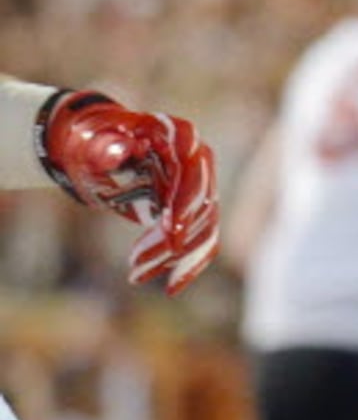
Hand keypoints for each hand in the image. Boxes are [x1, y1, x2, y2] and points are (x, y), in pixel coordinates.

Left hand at [37, 89, 220, 292]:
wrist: (97, 149)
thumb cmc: (93, 142)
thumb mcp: (92, 143)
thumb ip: (105, 147)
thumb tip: (119, 149)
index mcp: (177, 135)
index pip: (192, 169)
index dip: (186, 200)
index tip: (173, 231)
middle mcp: (196, 158)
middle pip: (201, 204)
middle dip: (175, 240)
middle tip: (137, 267)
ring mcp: (197, 183)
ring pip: (203, 228)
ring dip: (175, 257)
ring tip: (136, 274)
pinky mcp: (192, 207)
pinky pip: (203, 238)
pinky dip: (189, 263)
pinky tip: (171, 284)